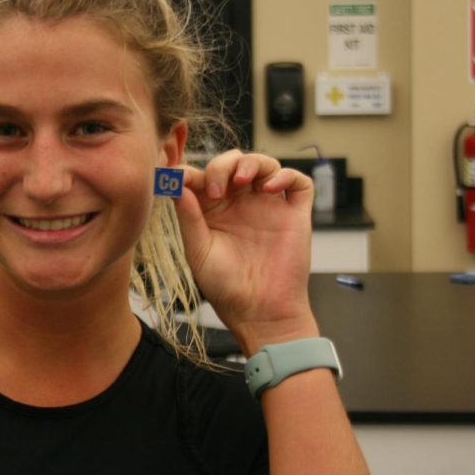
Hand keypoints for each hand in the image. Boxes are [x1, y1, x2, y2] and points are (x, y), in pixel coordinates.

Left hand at [172, 150, 317, 353]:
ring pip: (264, 165)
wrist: (260, 312)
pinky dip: (287, 175)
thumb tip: (176, 184)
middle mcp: (241, 204)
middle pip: (233, 163)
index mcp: (213, 211)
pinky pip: (298, 183)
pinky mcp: (295, 214)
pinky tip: (270, 188)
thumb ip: (189, 216)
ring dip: (252, 162)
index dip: (191, 170)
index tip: (180, 177)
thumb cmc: (226, 288)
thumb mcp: (198, 251)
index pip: (203, 176)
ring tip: (242, 180)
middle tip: (216, 188)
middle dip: (222, 165)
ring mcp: (269, 207)